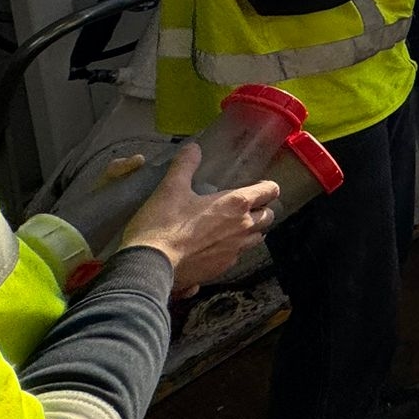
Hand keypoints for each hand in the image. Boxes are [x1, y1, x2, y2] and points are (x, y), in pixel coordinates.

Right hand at [121, 143, 280, 298]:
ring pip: (256, 239)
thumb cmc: (162, 225)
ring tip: (232, 227)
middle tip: (245, 207)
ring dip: (251, 231)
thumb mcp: (171, 189)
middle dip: (262, 210)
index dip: (267, 186)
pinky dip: (232, 251)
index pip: (270, 191)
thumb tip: (193, 148)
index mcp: (236, 205)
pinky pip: (236, 257)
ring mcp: (234, 252)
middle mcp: (242, 228)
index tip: (256, 186)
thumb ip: (185, 166)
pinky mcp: (221, 270)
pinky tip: (214, 248)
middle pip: (269, 217)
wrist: (149, 266)